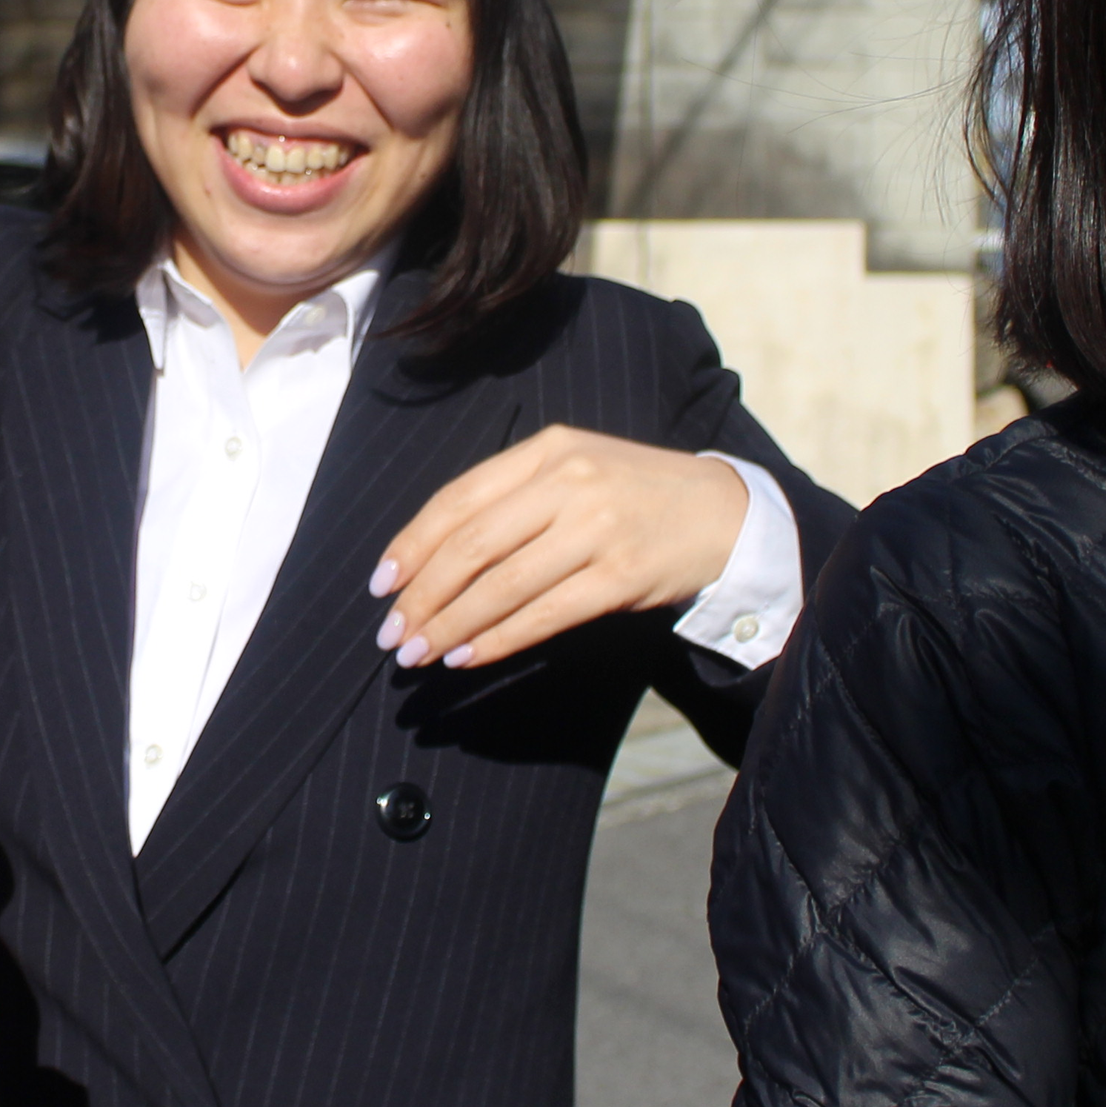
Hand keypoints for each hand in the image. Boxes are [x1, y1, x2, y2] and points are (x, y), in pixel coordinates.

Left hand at [369, 426, 750, 670]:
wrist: (724, 512)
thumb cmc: (633, 495)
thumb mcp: (575, 470)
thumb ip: (512, 498)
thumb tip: (433, 556)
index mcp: (547, 451)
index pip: (459, 499)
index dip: (412, 545)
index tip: (381, 584)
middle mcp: (568, 483)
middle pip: (472, 545)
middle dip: (423, 594)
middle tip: (393, 634)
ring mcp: (597, 529)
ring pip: (503, 585)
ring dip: (452, 625)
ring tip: (419, 654)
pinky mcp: (621, 575)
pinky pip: (544, 614)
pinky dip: (499, 639)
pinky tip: (469, 656)